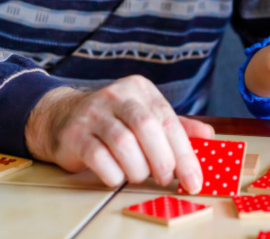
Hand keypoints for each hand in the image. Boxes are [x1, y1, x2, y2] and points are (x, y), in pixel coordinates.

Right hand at [24, 75, 214, 192]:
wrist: (61, 116)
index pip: (168, 120)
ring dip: (137, 168)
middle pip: (147, 128)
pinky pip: (98, 157)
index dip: (185, 154)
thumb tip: (208, 136)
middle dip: (162, 160)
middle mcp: (117, 95)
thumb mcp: (145, 115)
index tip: (194, 180)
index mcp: (140, 89)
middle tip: (165, 179)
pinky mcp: (74, 134)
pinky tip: (117, 176)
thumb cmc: (112, 119)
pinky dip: (113, 173)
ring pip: (123, 143)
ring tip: (139, 175)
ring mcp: (93, 113)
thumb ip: (176, 126)